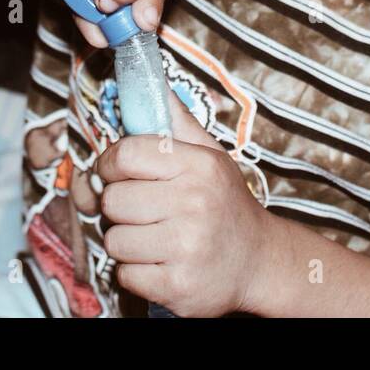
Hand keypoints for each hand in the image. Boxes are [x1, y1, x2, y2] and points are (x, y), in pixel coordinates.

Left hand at [97, 91, 273, 316]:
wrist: (259, 262)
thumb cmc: (225, 205)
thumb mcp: (211, 156)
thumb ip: (177, 122)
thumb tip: (152, 82)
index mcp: (199, 166)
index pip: (125, 155)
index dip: (109, 165)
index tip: (115, 173)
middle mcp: (194, 204)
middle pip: (114, 200)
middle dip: (120, 207)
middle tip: (143, 211)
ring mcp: (187, 248)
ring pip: (115, 240)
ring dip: (126, 242)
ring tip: (153, 239)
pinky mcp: (178, 287)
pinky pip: (125, 275)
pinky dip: (136, 272)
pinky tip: (160, 263)